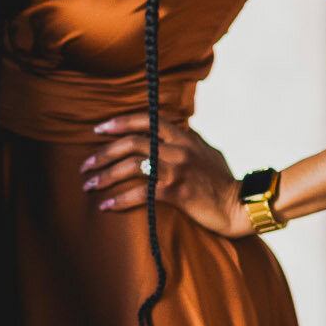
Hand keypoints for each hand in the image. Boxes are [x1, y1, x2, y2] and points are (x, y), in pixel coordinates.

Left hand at [81, 113, 252, 237]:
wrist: (240, 204)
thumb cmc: (222, 181)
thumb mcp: (206, 151)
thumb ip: (188, 140)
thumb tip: (176, 130)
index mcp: (184, 136)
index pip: (147, 120)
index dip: (120, 122)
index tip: (99, 128)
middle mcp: (178, 148)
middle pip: (132, 142)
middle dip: (104, 152)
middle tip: (85, 164)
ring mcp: (176, 168)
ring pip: (131, 165)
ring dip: (105, 175)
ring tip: (89, 185)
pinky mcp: (176, 191)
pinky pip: (140, 192)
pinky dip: (119, 199)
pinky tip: (106, 205)